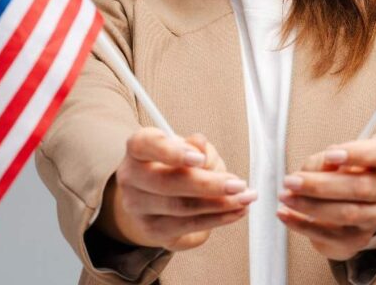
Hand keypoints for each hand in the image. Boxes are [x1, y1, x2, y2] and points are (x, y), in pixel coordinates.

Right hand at [96, 127, 255, 250]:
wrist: (157, 196)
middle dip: (209, 185)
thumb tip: (201, 147)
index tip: (200, 158)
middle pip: (167, 183)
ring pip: (181, 207)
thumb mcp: (187, 147)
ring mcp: (137, 206)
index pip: (147, 145)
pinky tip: (234, 212)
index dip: (172, 152)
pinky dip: (216, 219)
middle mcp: (131, 176)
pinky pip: (188, 225)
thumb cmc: (175, 165)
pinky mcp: (152, 229)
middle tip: (238, 184)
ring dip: (219, 204)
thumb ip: (195, 146)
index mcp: (138, 147)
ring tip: (244, 198)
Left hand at [276, 137, 375, 260]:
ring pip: (346, 213)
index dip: (357, 154)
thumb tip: (320, 168)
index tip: (330, 154)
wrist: (347, 208)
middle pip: (360, 187)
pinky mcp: (357, 239)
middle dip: (320, 185)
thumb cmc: (339, 175)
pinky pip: (328, 234)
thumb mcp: (331, 159)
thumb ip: (325, 160)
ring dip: (309, 205)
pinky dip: (302, 224)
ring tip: (285, 197)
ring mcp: (375, 217)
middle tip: (291, 181)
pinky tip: (285, 214)